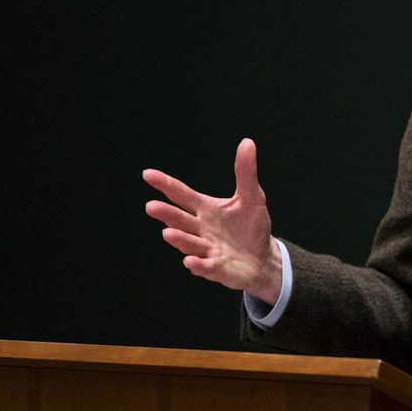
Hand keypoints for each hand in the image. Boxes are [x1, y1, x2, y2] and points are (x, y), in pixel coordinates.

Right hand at [143, 138, 282, 302]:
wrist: (263, 258)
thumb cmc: (252, 227)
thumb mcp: (252, 197)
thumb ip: (245, 172)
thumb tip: (247, 142)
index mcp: (205, 209)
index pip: (182, 194)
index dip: (165, 184)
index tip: (148, 174)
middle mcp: (201, 229)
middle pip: (180, 220)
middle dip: (166, 214)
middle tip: (151, 206)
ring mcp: (207, 250)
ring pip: (189, 243)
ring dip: (179, 239)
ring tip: (167, 233)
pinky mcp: (218, 268)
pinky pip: (206, 267)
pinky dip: (197, 265)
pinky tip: (190, 261)